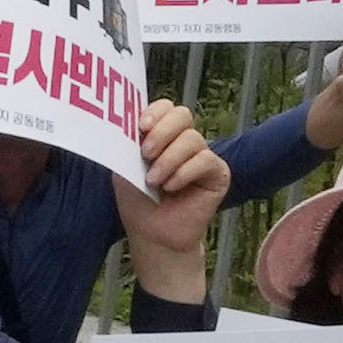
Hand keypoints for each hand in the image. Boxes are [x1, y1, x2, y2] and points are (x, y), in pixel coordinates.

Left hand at [115, 98, 228, 300]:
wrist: (152, 234)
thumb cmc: (138, 201)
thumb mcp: (124, 166)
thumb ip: (127, 142)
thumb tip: (126, 120)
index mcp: (163, 135)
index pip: (166, 107)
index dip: (155, 112)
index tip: (140, 127)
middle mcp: (185, 141)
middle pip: (182, 114)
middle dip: (161, 132)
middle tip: (146, 154)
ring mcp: (203, 156)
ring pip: (191, 139)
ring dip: (168, 160)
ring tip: (154, 181)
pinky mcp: (218, 173)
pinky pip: (205, 160)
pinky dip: (184, 173)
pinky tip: (171, 188)